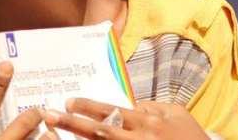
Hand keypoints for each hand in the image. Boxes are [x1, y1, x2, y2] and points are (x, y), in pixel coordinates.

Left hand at [45, 98, 207, 139]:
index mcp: (147, 121)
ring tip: (54, 134)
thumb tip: (130, 103)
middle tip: (48, 115)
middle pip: (99, 131)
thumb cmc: (190, 136)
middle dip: (72, 123)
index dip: (88, 107)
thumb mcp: (174, 113)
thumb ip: (151, 106)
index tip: (68, 102)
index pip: (111, 111)